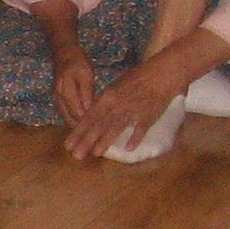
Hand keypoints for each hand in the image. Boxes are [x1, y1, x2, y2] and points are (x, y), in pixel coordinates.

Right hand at [49, 40, 95, 122]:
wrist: (63, 54)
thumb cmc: (77, 62)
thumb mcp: (86, 74)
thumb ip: (87, 93)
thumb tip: (90, 110)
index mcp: (65, 91)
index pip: (77, 113)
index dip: (89, 121)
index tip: (102, 124)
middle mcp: (58, 98)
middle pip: (70, 119)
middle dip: (83, 126)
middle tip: (98, 128)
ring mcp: (55, 99)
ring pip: (66, 118)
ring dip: (78, 123)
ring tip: (93, 126)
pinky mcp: (56, 99)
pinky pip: (65, 114)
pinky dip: (74, 118)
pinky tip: (84, 118)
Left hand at [65, 59, 181, 160]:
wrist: (161, 73)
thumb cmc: (137, 79)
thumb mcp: (115, 87)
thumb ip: (103, 101)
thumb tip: (90, 113)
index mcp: (107, 97)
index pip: (88, 117)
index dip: (78, 132)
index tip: (68, 145)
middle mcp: (117, 104)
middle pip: (99, 125)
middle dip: (86, 141)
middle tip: (76, 155)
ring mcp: (133, 110)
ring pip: (116, 127)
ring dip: (105, 141)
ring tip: (96, 154)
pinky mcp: (149, 114)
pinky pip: (141, 128)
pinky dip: (135, 137)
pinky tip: (129, 149)